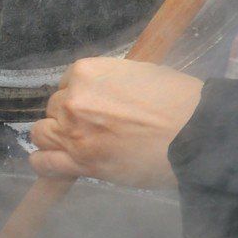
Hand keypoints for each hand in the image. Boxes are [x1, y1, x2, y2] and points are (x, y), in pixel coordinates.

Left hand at [30, 58, 203, 188]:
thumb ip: (114, 81)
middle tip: (93, 125)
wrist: (195, 134)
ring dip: (54, 136)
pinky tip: (48, 161)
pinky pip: (44, 163)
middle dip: (70, 115)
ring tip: (71, 143)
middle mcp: (74, 101)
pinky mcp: (81, 164)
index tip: (93, 104)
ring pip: (42, 133)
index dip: (79, 94)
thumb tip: (108, 92)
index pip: (66, 82)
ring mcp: (74, 134)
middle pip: (55, 107)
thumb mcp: (144, 74)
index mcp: (88, 73)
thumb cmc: (179, 100)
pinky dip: (43, 162)